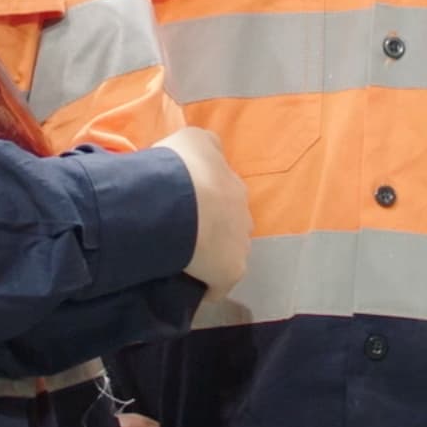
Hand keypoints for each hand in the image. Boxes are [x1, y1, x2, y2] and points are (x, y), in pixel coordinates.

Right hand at [156, 127, 249, 296]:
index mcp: (233, 184)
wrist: (182, 200)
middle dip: (213, 227)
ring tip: (184, 258)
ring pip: (228, 253)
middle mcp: (244, 213)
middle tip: (183, 231)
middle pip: (230, 224)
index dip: (205, 201)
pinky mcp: (232, 272)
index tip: (186, 206)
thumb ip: (204, 146)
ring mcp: (241, 244)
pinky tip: (188, 287)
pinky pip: (219, 285)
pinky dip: (207, 287)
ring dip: (211, 256)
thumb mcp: (193, 139)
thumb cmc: (182, 167)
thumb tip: (203, 154)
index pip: (225, 194)